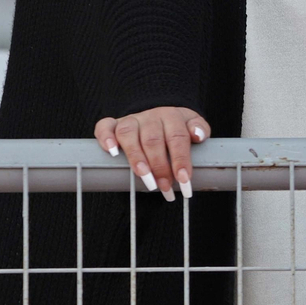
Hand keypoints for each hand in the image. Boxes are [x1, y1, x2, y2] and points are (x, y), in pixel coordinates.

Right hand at [95, 107, 209, 201]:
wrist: (158, 117)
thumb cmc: (176, 129)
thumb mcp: (192, 126)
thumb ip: (200, 129)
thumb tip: (198, 135)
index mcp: (172, 116)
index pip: (177, 138)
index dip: (180, 160)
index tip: (184, 180)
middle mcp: (150, 116)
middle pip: (153, 140)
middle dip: (159, 167)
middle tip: (165, 188)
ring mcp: (130, 120)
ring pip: (129, 134)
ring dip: (136, 158)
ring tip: (144, 177)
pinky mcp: (113, 124)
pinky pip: (105, 126)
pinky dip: (106, 138)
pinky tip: (112, 153)